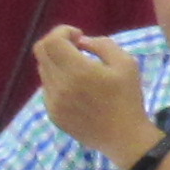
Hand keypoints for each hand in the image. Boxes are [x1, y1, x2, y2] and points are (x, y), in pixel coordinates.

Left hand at [34, 25, 159, 164]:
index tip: (79, 37)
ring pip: (43, 70)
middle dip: (56, 43)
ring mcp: (53, 101)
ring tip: (78, 70)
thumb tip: (81, 42)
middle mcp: (59, 84)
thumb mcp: (126, 63)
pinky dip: (57, 80)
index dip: (63, 31)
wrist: (124, 137)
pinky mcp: (53, 114)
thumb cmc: (128, 98)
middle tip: (75, 48)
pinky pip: (46, 88)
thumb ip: (102, 45)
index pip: (52, 40)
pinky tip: (76, 89)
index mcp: (78, 70)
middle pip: (41, 52)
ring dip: (57, 62)